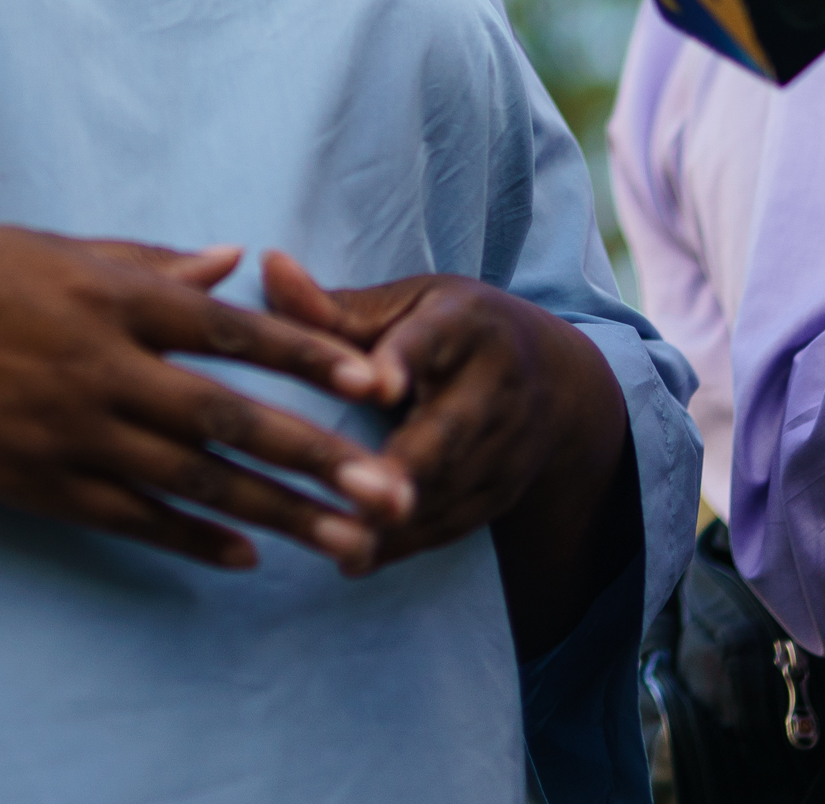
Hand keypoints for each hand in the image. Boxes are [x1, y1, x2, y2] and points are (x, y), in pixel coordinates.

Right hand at [0, 232, 412, 571]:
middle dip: (320, 457)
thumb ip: (149, 259)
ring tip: (347, 542)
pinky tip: (246, 555)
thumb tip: (234, 257)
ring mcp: (71, 435)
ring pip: (195, 483)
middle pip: (231, 421)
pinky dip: (192, 539)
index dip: (309, 356)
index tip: (374, 381)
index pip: (233, 329)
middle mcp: (102, 369)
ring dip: (280, 514)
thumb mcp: (51, 247)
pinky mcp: (41, 486)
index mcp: (110, 297)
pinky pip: (133, 520)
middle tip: (393, 489)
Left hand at [258, 251, 630, 636]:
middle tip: (358, 488)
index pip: (432, 341)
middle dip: (410, 462)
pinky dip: (405, 544)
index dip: (404, 363)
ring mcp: (508, 445)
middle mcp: (497, 384)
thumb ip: (334, 304)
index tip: (377, 387)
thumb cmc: (452, 330)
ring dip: (399, 517)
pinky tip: (354, 559)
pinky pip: (454, 523)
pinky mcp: (504, 492)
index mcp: (465, 323)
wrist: (556, 381)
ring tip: (340, 540)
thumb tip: (268, 265)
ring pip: (451, 486)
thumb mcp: (406, 305)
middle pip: (451, 427)